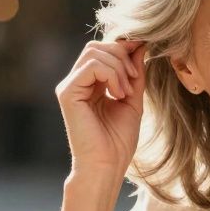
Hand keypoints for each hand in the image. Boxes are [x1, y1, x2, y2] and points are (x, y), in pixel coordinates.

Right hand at [55, 39, 147, 179]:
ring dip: (118, 68)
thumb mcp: (133, 100)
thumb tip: (140, 45)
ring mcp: (70, 87)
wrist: (107, 165)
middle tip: (134, 79)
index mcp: (89, 84)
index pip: (103, 50)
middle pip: (96, 46)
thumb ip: (134, 73)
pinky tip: (118, 94)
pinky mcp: (67, 93)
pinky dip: (111, 75)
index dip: (123, 48)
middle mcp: (76, 83)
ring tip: (126, 92)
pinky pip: (91, 66)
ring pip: (94, 52)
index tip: (141, 59)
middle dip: (121, 56)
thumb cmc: (118, 141)